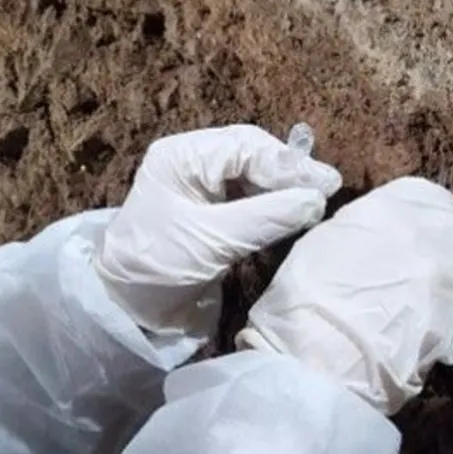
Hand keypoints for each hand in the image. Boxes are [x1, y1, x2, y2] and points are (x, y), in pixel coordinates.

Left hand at [96, 126, 340, 337]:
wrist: (125, 306)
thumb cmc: (156, 266)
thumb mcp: (211, 241)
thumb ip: (264, 218)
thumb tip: (315, 200)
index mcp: (181, 156)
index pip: (245, 147)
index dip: (287, 164)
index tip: (325, 184)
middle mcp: (192, 161)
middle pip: (252, 153)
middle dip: (288, 172)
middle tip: (327, 190)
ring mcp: (200, 184)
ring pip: (254, 174)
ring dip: (283, 188)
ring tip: (314, 205)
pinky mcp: (210, 210)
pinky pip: (248, 196)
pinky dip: (272, 205)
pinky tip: (292, 216)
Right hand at [239, 175, 452, 413]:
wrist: (311, 360)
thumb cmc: (301, 304)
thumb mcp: (323, 245)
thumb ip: (366, 234)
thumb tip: (383, 242)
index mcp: (386, 210)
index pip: (433, 198)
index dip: (434, 221)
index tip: (427, 239)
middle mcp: (424, 233)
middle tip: (435, 276)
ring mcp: (445, 275)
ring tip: (435, 310)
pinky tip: (430, 341)